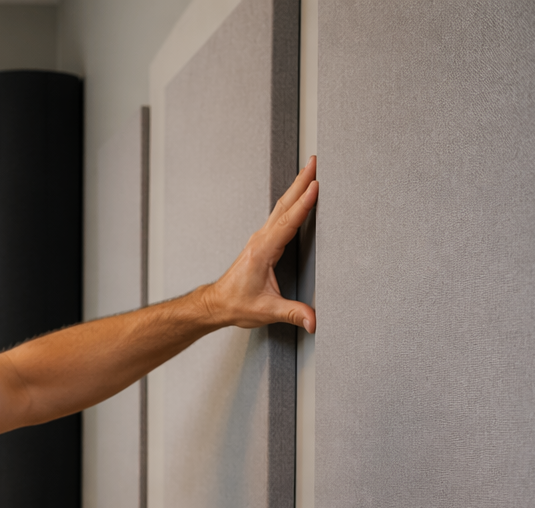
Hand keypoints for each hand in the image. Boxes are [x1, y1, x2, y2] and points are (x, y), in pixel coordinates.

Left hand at [201, 155, 317, 333]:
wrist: (218, 304)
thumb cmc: (236, 304)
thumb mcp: (266, 311)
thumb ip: (292, 313)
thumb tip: (313, 320)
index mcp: (263, 251)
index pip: (288, 222)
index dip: (304, 203)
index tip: (316, 185)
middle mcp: (261, 240)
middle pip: (285, 205)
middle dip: (301, 181)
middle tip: (315, 160)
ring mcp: (261, 238)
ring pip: (282, 206)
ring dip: (297, 187)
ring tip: (311, 169)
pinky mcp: (263, 241)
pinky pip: (280, 214)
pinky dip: (292, 200)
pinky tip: (300, 194)